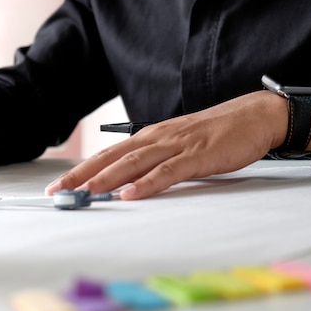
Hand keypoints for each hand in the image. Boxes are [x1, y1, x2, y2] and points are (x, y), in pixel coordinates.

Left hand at [46, 90, 310, 199]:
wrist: (253, 115)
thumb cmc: (215, 133)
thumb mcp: (177, 146)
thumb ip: (154, 160)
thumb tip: (129, 181)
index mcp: (150, 136)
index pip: (109, 154)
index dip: (82, 169)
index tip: (59, 185)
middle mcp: (156, 137)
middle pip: (112, 157)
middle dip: (82, 174)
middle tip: (57, 191)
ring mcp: (176, 145)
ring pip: (133, 163)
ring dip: (106, 178)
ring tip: (83, 192)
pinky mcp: (197, 155)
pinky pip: (167, 171)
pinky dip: (147, 183)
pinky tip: (130, 194)